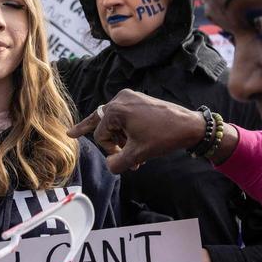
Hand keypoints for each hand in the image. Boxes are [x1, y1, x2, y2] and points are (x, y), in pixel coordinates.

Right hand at [67, 89, 205, 173]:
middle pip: (102, 124)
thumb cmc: (163, 137)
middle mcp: (120, 98)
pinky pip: (123, 115)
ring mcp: (130, 97)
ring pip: (113, 121)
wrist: (189, 125)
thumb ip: (117, 164)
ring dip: (120, 138)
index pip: (101, 135)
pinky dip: (126, 130)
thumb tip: (110, 165)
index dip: (111, 151)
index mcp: (115, 109)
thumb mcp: (137, 154)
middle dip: (107, 140)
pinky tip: (130, 140)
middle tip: (72, 134)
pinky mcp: (139, 99)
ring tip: (133, 152)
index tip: (126, 158)